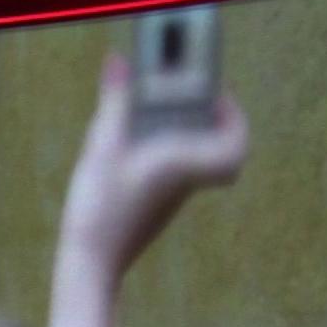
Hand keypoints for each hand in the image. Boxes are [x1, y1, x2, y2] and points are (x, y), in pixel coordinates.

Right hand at [58, 52, 248, 279]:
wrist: (91, 264)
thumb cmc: (102, 207)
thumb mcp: (102, 146)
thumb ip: (114, 102)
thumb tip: (119, 62)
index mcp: (185, 164)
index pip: (235, 145)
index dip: (235, 119)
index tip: (219, 97)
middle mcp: (186, 182)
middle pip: (221, 152)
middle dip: (214, 124)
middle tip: (194, 101)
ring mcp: (171, 199)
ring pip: (198, 164)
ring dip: (189, 138)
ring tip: (161, 116)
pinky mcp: (155, 209)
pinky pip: (176, 176)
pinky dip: (169, 155)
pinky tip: (137, 146)